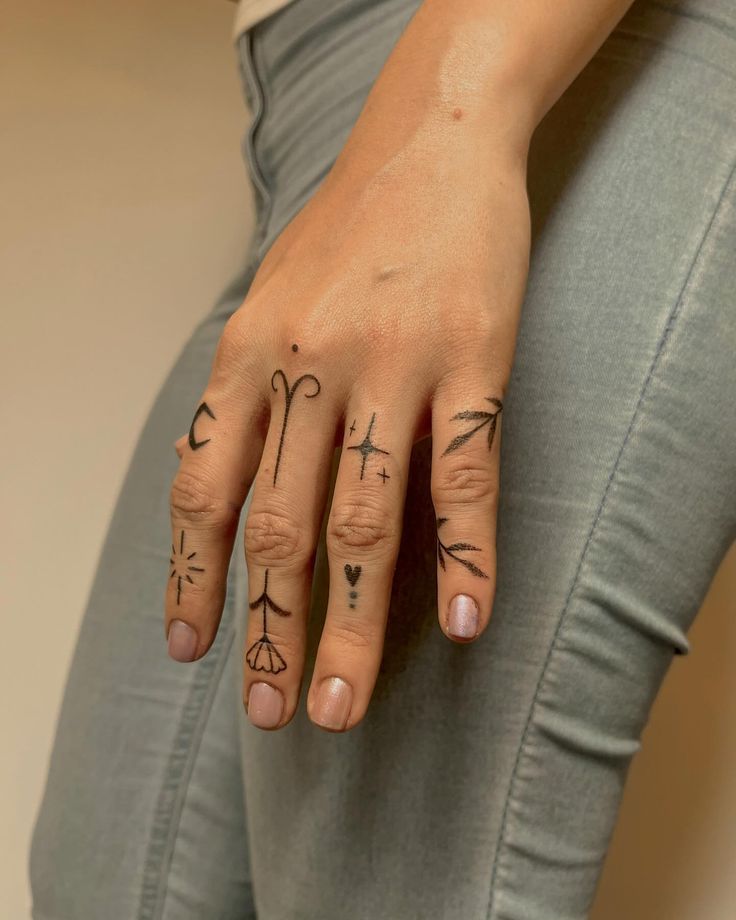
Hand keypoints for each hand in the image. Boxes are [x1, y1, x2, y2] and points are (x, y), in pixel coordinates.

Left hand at [165, 126, 529, 731]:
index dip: (193, 580)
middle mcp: (309, 367)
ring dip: (354, 622)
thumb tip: (237, 493)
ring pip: (367, 521)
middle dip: (273, 632)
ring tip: (346, 701)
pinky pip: (464, 474)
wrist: (429, 143)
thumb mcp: (269, 300)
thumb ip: (252, 394)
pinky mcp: (471, 359)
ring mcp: (391, 365)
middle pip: (281, 528)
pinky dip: (468, 554)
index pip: (205, 491)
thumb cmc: (346, 232)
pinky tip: (468, 621)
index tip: (194, 650)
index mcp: (249, 355)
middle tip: (275, 714)